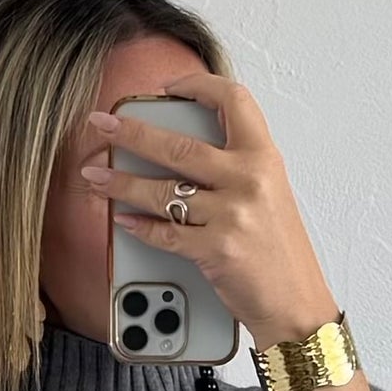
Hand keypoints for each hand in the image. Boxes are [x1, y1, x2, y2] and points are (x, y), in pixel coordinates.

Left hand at [78, 71, 338, 348]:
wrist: (296, 305)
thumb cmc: (281, 254)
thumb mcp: (271, 194)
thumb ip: (237, 168)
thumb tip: (187, 152)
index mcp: (264, 157)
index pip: (231, 100)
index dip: (198, 85)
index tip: (168, 87)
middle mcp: (249, 179)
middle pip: (178, 145)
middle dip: (131, 132)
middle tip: (101, 126)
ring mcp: (232, 215)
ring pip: (163, 191)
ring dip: (121, 183)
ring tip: (95, 176)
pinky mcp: (216, 250)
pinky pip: (166, 233)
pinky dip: (140, 226)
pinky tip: (123, 218)